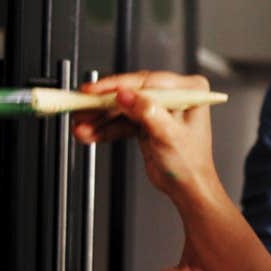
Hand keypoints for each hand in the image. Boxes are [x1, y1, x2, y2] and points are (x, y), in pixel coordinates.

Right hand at [72, 71, 219, 207]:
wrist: (187, 188)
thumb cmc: (190, 164)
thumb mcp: (168, 135)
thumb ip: (146, 112)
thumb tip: (125, 95)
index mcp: (189, 91)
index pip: (147, 82)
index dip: (118, 86)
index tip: (95, 90)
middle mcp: (174, 96)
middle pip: (131, 93)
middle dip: (103, 105)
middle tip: (80, 107)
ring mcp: (158, 108)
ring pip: (122, 108)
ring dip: (99, 119)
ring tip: (81, 126)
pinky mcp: (146, 121)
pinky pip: (121, 121)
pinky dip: (105, 129)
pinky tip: (89, 133)